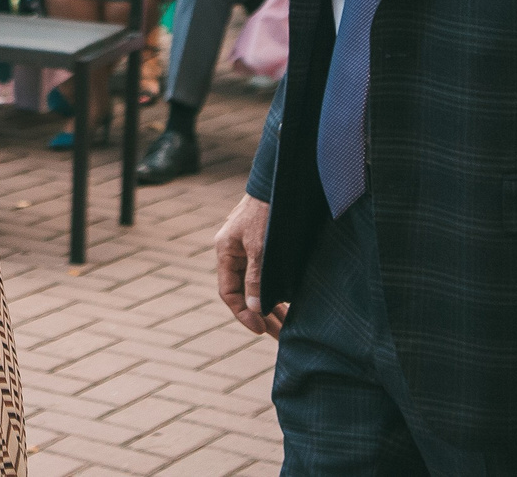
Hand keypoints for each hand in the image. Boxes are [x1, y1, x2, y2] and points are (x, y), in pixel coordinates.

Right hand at [213, 194, 285, 336]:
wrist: (278, 181)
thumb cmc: (266, 211)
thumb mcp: (260, 246)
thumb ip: (255, 277)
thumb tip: (254, 308)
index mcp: (226, 252)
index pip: (229, 292)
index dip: (243, 314)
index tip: (260, 329)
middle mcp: (236, 252)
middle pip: (245, 292)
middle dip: (262, 315)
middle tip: (280, 336)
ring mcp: (250, 249)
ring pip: (258, 285)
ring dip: (272, 306)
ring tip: (288, 327)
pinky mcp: (265, 245)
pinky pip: (268, 275)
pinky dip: (277, 290)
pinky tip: (290, 304)